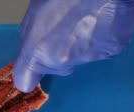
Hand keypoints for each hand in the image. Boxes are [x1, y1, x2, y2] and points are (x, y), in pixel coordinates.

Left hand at [13, 0, 133, 91]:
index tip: (33, 67)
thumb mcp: (36, 9)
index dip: (29, 74)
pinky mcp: (110, 52)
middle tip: (65, 27)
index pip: (24, 81)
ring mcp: (87, 58)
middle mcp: (60, 59)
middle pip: (56, 68)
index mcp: (37, 49)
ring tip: (85, 17)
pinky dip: (100, 38)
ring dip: (80, 44)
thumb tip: (32, 45)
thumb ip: (31, 35)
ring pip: (79, 58)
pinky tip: (102, 19)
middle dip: (58, 53)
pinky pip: (101, 49)